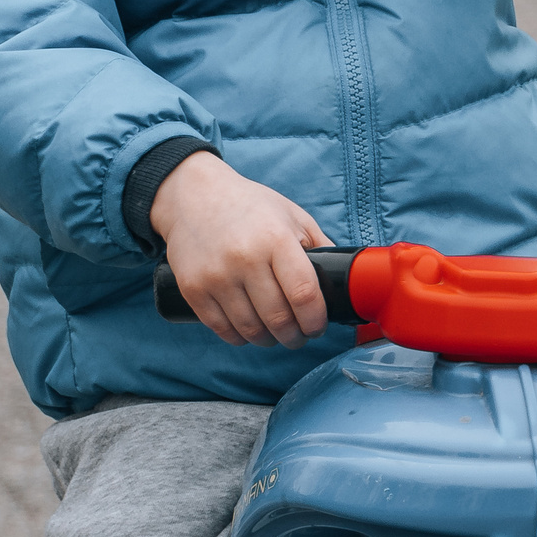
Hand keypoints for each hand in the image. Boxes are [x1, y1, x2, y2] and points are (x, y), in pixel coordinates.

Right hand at [150, 151, 330, 346]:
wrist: (193, 196)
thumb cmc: (249, 207)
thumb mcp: (292, 216)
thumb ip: (319, 246)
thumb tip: (343, 280)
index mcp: (275, 238)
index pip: (303, 294)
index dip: (315, 320)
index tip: (317, 326)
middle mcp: (245, 258)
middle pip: (279, 319)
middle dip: (295, 336)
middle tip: (299, 335)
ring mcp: (216, 276)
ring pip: (251, 330)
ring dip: (269, 340)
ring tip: (275, 334)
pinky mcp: (193, 289)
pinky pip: (222, 330)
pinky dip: (240, 338)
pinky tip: (249, 330)